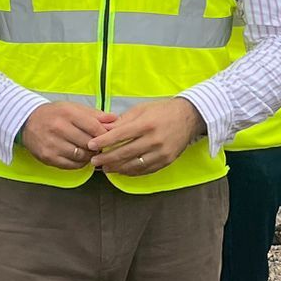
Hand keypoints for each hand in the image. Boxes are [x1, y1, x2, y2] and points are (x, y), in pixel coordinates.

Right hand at [18, 101, 115, 169]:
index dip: (105, 134)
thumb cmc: (54, 114)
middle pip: (89, 143)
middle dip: (97, 146)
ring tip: (88, 150)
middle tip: (98, 145)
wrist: (27, 122)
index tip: (108, 137)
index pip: (94, 127)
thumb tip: (115, 120)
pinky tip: (79, 156)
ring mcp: (52, 144)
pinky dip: (79, 163)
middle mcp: (59, 128)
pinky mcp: (48, 157)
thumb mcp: (73, 108)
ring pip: (81, 156)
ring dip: (89, 155)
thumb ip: (95, 114)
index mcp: (67, 113)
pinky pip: (71, 165)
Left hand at [89, 96, 206, 175]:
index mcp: (146, 124)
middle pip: (125, 153)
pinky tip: (121, 170)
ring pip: (134, 165)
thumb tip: (103, 130)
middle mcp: (154, 140)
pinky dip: (131, 172)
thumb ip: (122, 121)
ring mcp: (161, 153)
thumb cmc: (162, 111)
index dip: (103, 141)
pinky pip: (145, 170)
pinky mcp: (166, 161)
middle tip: (94, 161)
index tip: (91, 145)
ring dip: (117, 168)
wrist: (189, 118)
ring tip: (105, 168)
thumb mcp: (141, 109)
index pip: (120, 135)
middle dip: (107, 158)